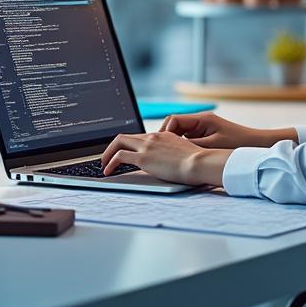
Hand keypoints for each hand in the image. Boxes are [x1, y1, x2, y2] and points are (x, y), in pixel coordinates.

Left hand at [100, 131, 232, 186]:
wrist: (200, 162)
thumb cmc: (197, 162)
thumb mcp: (184, 154)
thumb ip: (173, 155)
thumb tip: (169, 164)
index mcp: (163, 135)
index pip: (139, 137)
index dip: (128, 145)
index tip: (123, 152)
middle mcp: (153, 137)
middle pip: (125, 136)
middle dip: (113, 147)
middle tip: (108, 157)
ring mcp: (147, 146)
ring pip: (119, 143)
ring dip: (108, 154)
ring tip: (105, 165)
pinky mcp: (143, 157)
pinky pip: (120, 156)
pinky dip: (110, 162)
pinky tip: (108, 171)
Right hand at [160, 112, 295, 148]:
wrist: (258, 144)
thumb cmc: (238, 144)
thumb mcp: (212, 147)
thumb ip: (192, 146)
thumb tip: (174, 149)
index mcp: (201, 119)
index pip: (173, 120)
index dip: (163, 131)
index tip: (159, 145)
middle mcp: (201, 121)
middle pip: (174, 126)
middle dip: (166, 138)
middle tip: (160, 153)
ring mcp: (204, 129)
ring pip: (181, 134)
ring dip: (175, 144)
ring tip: (170, 158)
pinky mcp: (208, 136)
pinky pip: (189, 140)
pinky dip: (184, 148)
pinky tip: (184, 160)